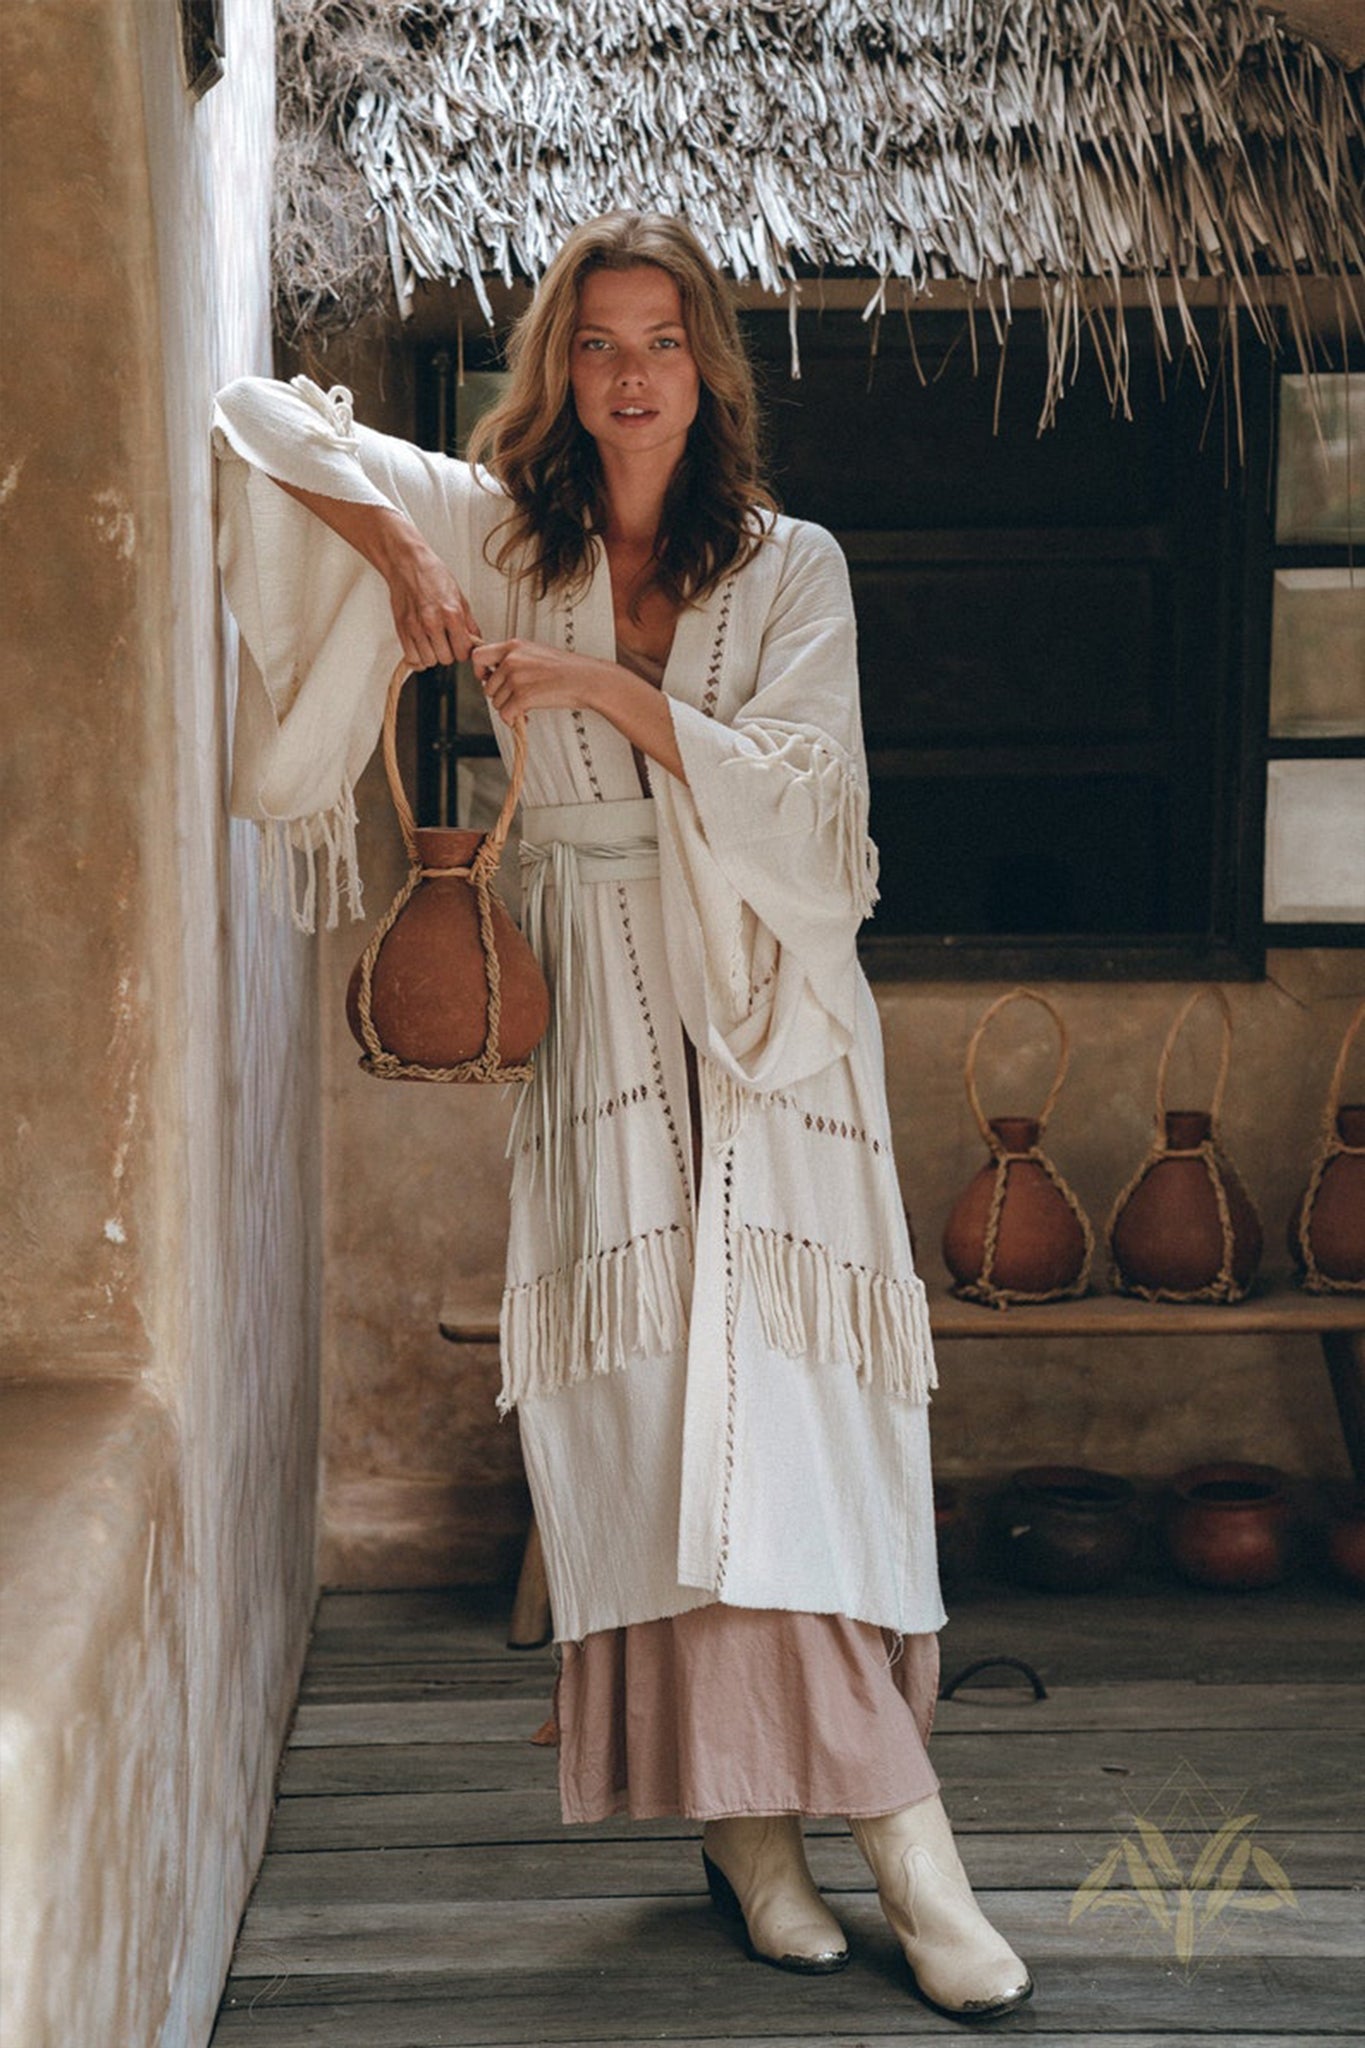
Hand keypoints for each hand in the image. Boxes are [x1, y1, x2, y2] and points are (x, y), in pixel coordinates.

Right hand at [385, 534, 481, 668]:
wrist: (407, 564)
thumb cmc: (432, 575)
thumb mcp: (459, 596)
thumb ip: (468, 622)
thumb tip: (476, 640)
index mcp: (451, 614)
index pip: (463, 651)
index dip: (464, 651)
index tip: (461, 646)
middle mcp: (433, 622)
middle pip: (446, 659)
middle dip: (448, 653)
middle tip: (446, 642)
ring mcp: (415, 628)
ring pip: (429, 661)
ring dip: (432, 656)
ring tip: (433, 643)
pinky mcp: (402, 630)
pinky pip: (412, 658)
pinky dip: (418, 658)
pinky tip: (422, 648)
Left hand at [473, 638, 608, 725]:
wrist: (587, 679)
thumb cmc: (567, 669)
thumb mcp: (536, 652)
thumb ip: (513, 659)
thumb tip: (494, 674)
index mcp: (514, 646)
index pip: (478, 655)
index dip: (479, 670)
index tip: (487, 678)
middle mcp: (511, 660)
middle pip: (487, 686)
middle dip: (499, 696)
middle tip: (515, 698)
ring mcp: (516, 678)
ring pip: (495, 702)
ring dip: (508, 708)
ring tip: (525, 706)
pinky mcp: (523, 697)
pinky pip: (505, 715)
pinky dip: (514, 720)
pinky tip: (525, 716)